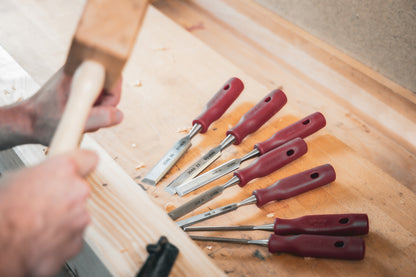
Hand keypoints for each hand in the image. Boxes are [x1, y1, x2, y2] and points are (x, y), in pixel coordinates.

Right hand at [0, 150, 97, 276]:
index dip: (83, 164)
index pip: (89, 158)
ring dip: (63, 218)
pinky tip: (41, 237)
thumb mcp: (19, 178)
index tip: (82, 168)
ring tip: (38, 223)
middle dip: (67, 197)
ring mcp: (80, 218)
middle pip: (81, 191)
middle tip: (45, 203)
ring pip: (77, 215)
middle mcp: (78, 192)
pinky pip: (72, 236)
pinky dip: (60, 238)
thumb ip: (45, 175)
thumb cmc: (3, 211)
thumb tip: (47, 178)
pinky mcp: (77, 241)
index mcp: (64, 169)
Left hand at [29, 67, 123, 144]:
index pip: (113, 76)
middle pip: (112, 85)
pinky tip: (81, 115)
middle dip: (106, 105)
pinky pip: (98, 97)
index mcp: (78, 71)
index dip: (113, 95)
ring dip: (100, 109)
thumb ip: (97, 118)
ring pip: (106, 93)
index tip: (102, 109)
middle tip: (89, 116)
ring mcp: (81, 78)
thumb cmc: (44, 121)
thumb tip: (119, 114)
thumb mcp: (72, 121)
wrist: (28, 121)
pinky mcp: (80, 86)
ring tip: (82, 116)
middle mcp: (81, 70)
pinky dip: (95, 109)